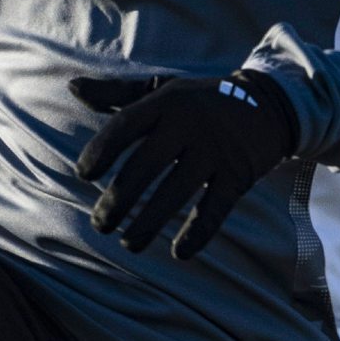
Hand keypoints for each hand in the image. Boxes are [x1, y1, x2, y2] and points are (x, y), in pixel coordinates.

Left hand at [71, 70, 296, 258]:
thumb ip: (117, 93)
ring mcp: (215, 150)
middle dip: (118, 199)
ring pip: (176, 191)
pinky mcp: (238, 174)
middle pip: (145, 165)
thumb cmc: (200, 100)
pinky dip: (198, 233)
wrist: (266, 103)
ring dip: (148, 222)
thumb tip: (73, 88)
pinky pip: (215, 208)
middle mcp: (189, 124)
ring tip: (128, 243)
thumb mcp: (161, 88)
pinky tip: (179, 252)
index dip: (100, 151)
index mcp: (165, 102)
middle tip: (100, 224)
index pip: (125, 126)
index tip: (82, 175)